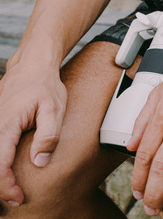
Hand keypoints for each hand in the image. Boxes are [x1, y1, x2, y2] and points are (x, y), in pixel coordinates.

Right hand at [0, 65, 66, 205]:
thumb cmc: (45, 86)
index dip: (6, 186)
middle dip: (0, 186)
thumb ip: (48, 135)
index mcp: (6, 125)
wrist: (32, 67)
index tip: (18, 197)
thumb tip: (39, 161)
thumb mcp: (54, 109)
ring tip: (11, 188)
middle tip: (16, 197)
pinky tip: (7, 172)